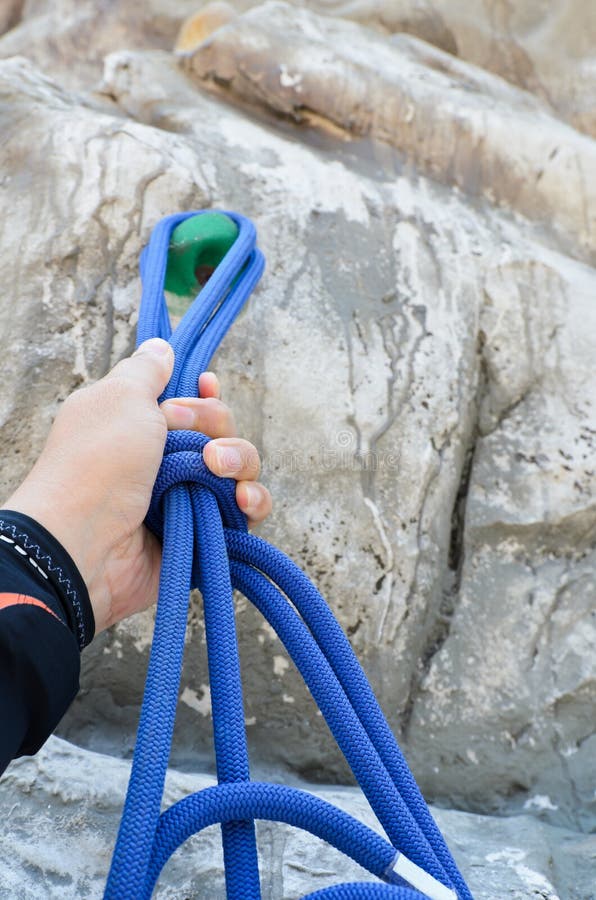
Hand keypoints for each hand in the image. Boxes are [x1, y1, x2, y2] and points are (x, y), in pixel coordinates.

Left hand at [4, 338, 270, 633]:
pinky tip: (242, 500)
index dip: (203, 393)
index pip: (189, 402)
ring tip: (217, 468)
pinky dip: (252, 501)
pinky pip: (246, 513)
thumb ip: (146, 370)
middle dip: (216, 423)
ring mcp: (187, 498)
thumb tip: (161, 347)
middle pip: (220, 429)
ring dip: (239, 459)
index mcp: (140, 426)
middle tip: (188, 436)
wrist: (87, 541)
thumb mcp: (119, 396)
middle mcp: (165, 461)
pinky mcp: (207, 533)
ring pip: (239, 468)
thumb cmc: (98, 462)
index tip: (204, 383)